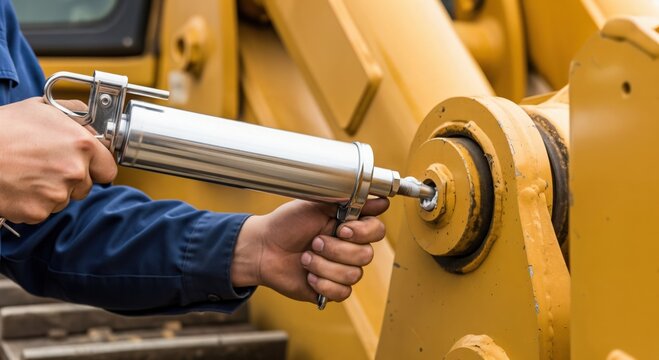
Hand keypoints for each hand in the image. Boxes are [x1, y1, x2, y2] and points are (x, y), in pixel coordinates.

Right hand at [0, 97, 116, 223]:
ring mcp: (57, 194)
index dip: (96, 167)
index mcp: (82, 145)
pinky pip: (43, 211)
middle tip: (45, 166)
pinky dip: (32, 203)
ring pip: (64, 199)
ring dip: (51, 191)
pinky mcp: (38, 212)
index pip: (108, 168)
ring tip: (27, 173)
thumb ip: (75, 113)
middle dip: (71, 179)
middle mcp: (75, 171)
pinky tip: (18, 186)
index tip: (87, 166)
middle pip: (86, 186)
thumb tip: (90, 121)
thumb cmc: (3, 128)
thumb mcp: (41, 108)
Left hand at [232, 198, 388, 302]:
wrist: (263, 248)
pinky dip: (323, 284)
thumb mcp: (314, 204)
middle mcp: (349, 248)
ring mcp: (341, 269)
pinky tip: (308, 276)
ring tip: (305, 258)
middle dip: (336, 250)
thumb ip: (346, 200)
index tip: (342, 228)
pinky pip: (342, 292)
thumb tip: (379, 198)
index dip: (363, 231)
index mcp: (349, 226)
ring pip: (353, 274)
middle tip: (313, 242)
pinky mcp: (332, 289)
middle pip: (366, 255)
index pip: (376, 229)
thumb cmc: (286, 223)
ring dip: (324, 266)